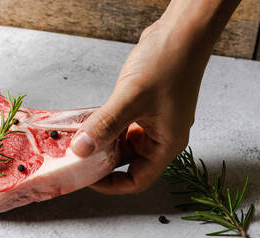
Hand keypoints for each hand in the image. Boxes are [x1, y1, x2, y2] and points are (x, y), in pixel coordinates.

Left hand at [71, 0, 239, 193]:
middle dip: (102, 163)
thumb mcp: (131, 98)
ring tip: (78, 141)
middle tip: (77, 160)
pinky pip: (121, 125)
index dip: (112, 185)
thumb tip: (80, 150)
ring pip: (121, 143)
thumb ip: (104, 125)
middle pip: (128, 163)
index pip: (138, 180)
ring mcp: (152, 121)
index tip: (88, 179)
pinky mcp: (144, 107)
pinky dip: (104, 126)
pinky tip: (88, 122)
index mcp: (166, 144)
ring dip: (101, 143)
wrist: (182, 31)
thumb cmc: (169, 63)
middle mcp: (160, 136)